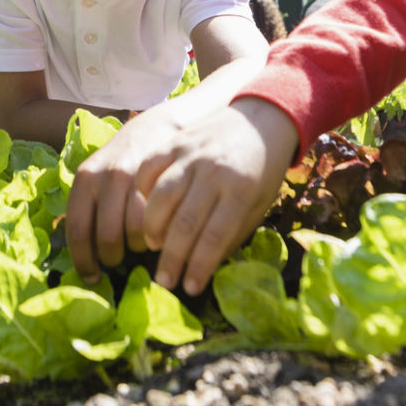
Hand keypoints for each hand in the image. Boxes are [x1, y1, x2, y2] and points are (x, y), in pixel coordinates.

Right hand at [71, 97, 296, 296]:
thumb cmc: (263, 169)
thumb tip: (206, 265)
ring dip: (153, 228)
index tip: (189, 289)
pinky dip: (142, 193)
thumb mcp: (260, 204)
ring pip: (161, 198)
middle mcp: (213, 173)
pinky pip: (149, 170)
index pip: (214, 237)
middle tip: (164, 281)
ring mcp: (191, 155)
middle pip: (185, 223)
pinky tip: (144, 211)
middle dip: (172, 258)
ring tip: (152, 247)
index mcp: (240, 191)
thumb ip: (233, 233)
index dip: (199, 267)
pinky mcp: (175, 143)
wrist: (263, 117)